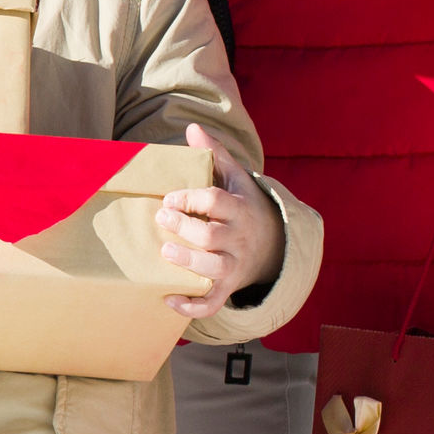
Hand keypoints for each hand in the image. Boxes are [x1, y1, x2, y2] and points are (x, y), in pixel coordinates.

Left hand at [157, 125, 285, 317]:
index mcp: (240, 209)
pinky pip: (213, 303)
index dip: (193, 199)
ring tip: (166, 252)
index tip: (170, 197)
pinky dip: (192, 306)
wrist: (271, 244)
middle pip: (212, 237)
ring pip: (214, 269)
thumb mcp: (234, 178)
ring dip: (189, 262)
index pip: (217, 202)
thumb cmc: (242, 205)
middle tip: (162, 218)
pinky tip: (169, 299)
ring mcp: (234, 266)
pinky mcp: (227, 287)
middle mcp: (239, 239)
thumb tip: (193, 128)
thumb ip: (215, 154)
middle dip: (186, 228)